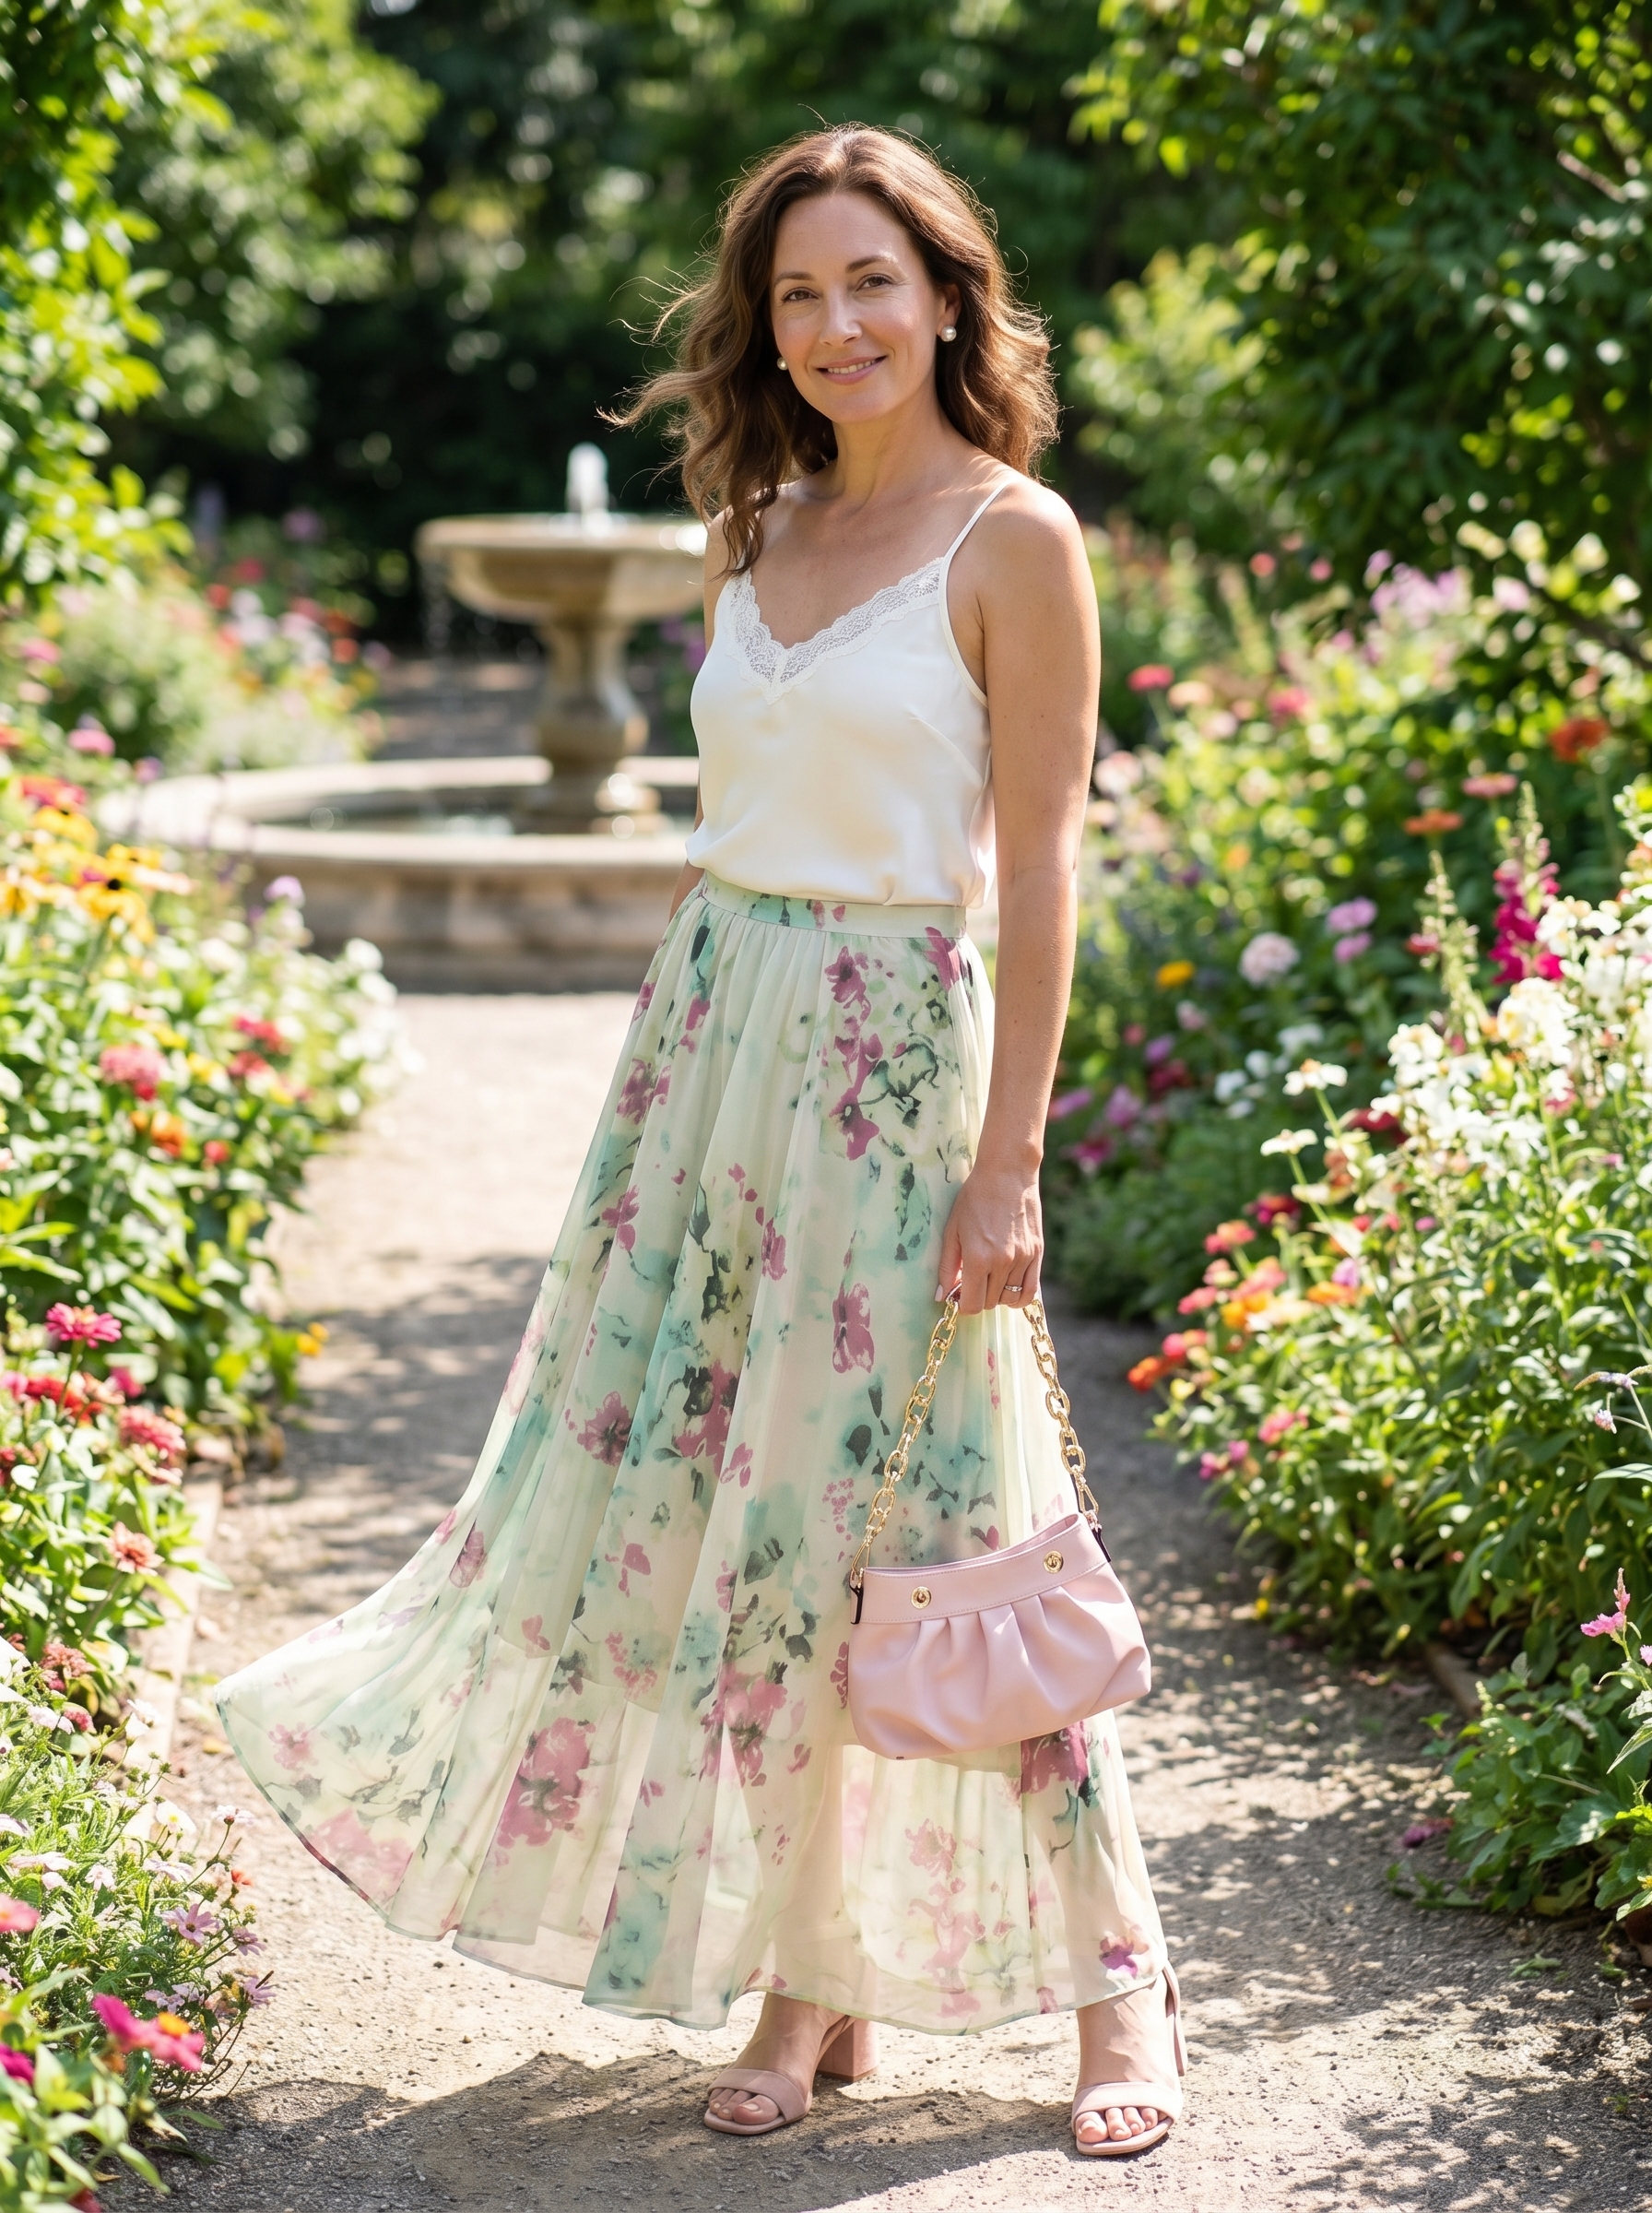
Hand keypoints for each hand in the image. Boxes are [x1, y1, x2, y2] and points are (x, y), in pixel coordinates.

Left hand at [937, 1159, 1042, 1313]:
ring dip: (995, 1295)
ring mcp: (1022, 1259)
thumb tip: (940, 1296)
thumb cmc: (974, 1199)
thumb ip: (946, 1266)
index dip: (962, 1304)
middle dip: (977, 1297)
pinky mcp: (1037, 1253)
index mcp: (977, 1258)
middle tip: (971, 1280)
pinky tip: (1008, 1288)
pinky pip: (1030, 1291)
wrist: (1007, 1174)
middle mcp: (1002, 1262)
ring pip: (1008, 1299)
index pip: (972, 1305)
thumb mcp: (952, 1230)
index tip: (959, 1295)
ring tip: (988, 1277)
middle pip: (989, 1303)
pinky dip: (1018, 1298)